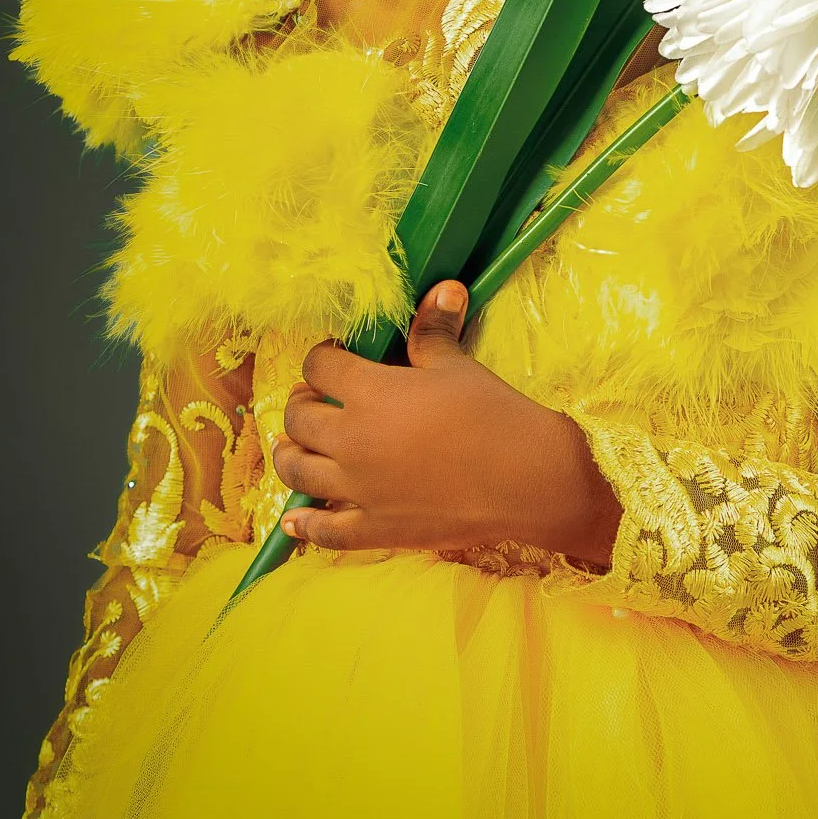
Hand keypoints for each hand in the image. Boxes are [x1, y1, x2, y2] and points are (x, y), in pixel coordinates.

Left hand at [273, 281, 623, 566]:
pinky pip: (324, 530)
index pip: (320, 366)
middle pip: (299, 418)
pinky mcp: (373, 529)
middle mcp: (351, 440)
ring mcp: (358, 489)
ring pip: (297, 471)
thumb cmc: (493, 414)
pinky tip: (293, 519)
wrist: (528, 479)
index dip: (323, 358)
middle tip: (316, 400)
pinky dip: (304, 524)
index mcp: (369, 393)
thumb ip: (434, 330)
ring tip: (292, 447)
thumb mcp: (458, 366)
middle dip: (303, 403)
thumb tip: (442, 288)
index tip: (334, 358)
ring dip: (289, 455)